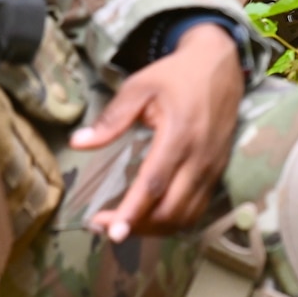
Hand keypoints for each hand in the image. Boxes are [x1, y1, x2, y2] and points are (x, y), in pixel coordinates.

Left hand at [71, 24, 245, 239]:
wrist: (220, 65)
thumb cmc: (176, 75)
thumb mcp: (139, 87)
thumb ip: (111, 119)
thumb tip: (77, 143)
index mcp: (178, 134)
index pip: (154, 184)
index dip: (132, 212)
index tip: (110, 232)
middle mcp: (199, 157)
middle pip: (170, 210)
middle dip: (137, 226)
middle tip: (104, 227)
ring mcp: (212, 167)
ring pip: (185, 216)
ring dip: (155, 228)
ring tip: (124, 224)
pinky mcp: (217, 171)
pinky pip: (197, 208)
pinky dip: (173, 220)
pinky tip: (151, 216)